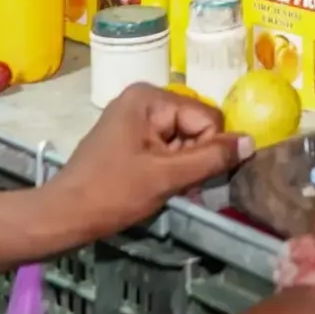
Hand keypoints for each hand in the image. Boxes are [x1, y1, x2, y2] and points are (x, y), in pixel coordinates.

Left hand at [52, 84, 249, 241]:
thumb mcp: (166, 177)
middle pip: (195, 126)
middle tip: (174, 186)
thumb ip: (211, 158)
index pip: (207, 118)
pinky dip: (168, 167)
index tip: (187, 178)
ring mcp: (134, 117)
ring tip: (162, 188)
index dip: (207, 151)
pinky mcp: (128, 137)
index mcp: (150, 97)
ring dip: (182, 166)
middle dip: (194, 159)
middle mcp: (143, 98)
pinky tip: (154, 185)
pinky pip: (165, 146)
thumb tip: (251, 142)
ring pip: (183, 139)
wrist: (63, 216)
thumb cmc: (112, 193)